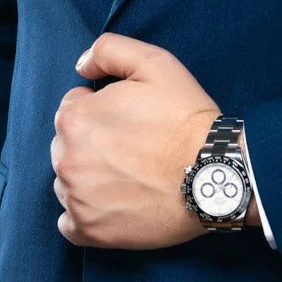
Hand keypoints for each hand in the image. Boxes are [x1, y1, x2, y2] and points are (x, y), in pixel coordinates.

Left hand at [51, 33, 223, 248]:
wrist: (214, 174)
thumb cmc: (186, 119)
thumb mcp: (155, 64)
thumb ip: (109, 50)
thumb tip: (81, 67)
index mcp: (75, 118)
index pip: (73, 109)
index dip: (103, 111)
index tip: (130, 121)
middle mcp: (66, 159)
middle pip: (67, 146)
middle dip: (92, 144)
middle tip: (132, 149)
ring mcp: (76, 198)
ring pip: (68, 182)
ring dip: (89, 178)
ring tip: (128, 177)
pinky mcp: (90, 231)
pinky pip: (70, 223)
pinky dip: (86, 215)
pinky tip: (114, 205)